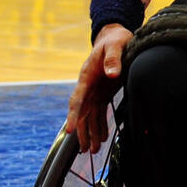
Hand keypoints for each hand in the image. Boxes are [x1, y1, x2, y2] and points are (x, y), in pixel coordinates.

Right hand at [65, 24, 133, 153]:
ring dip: (92, 132)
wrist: (114, 36)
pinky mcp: (103, 92)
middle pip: (82, 112)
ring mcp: (95, 90)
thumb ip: (113, 59)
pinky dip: (101, 125)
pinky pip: (100, 111)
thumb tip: (111, 74)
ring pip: (90, 115)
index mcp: (87, 75)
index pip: (77, 98)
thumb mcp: (116, 45)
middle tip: (85, 150)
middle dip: (83, 131)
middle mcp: (88, 86)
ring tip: (94, 151)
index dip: (74, 115)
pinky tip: (104, 138)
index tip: (70, 130)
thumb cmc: (115, 40)